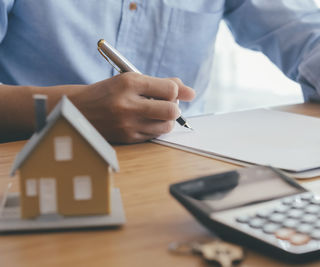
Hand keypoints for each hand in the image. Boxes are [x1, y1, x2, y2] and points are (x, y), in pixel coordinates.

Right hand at [69, 72, 194, 142]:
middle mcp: (127, 104)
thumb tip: (192, 93)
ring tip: (155, 113)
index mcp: (128, 83)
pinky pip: (155, 135)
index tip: (169, 92)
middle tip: (166, 104)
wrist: (79, 110)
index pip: (170, 89)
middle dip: (173, 107)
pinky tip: (144, 121)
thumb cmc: (111, 92)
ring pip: (166, 125)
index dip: (175, 91)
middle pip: (172, 110)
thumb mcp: (131, 80)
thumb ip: (163, 83)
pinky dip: (155, 128)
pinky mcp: (127, 138)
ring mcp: (127, 124)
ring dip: (166, 119)